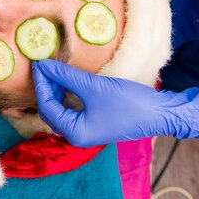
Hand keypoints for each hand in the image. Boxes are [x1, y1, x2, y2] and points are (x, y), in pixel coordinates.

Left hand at [32, 59, 198, 146]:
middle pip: (50, 109)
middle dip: (45, 87)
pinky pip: (72, 108)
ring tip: (54, 68)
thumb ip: (66, 76)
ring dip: (56, 89)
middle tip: (43, 64)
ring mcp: (86, 130)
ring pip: (61, 108)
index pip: (46, 106)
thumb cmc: (128, 103)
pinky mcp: (94, 122)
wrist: (161, 113)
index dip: (40, 83)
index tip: (37, 63)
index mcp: (74, 133)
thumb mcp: (94, 86)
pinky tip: (68, 79)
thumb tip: (43, 65)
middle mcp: (77, 135)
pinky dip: (67, 93)